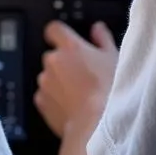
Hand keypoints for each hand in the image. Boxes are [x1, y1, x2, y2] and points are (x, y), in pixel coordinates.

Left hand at [34, 20, 118, 139]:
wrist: (95, 125)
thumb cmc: (108, 91)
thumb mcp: (113, 59)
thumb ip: (103, 39)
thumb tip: (97, 29)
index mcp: (69, 47)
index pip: (54, 29)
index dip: (59, 34)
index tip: (65, 40)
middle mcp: (53, 61)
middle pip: (53, 56)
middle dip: (63, 63)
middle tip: (82, 74)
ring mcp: (45, 82)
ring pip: (48, 76)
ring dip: (59, 82)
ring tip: (79, 94)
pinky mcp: (41, 102)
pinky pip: (45, 96)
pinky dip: (54, 99)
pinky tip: (71, 106)